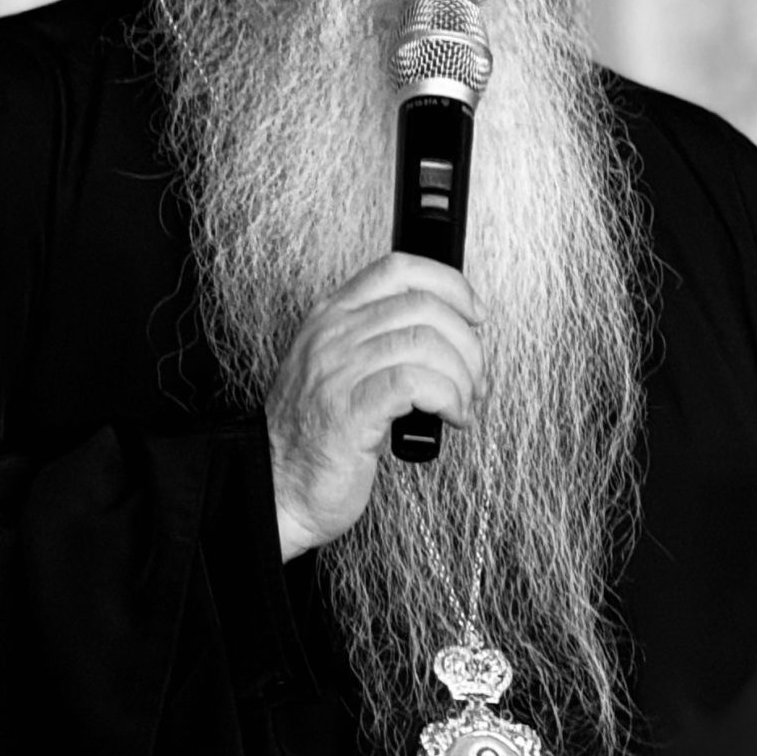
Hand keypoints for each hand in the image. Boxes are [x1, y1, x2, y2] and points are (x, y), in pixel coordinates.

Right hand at [264, 253, 485, 559]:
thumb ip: (382, 340)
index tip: (474, 314)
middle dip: (467, 343)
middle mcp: (334, 335)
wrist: (280, 486)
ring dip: (462, 376)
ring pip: (425, 342)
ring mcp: (339, 370)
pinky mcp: (350, 410)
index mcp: (333, 316)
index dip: (450, 285)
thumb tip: (451, 333)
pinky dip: (448, 397)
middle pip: (423, 306)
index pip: (399, 269)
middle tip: (476, 378)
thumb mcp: (343, 368)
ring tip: (463, 403)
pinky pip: (416, 383)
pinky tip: (451, 416)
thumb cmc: (317, 435)